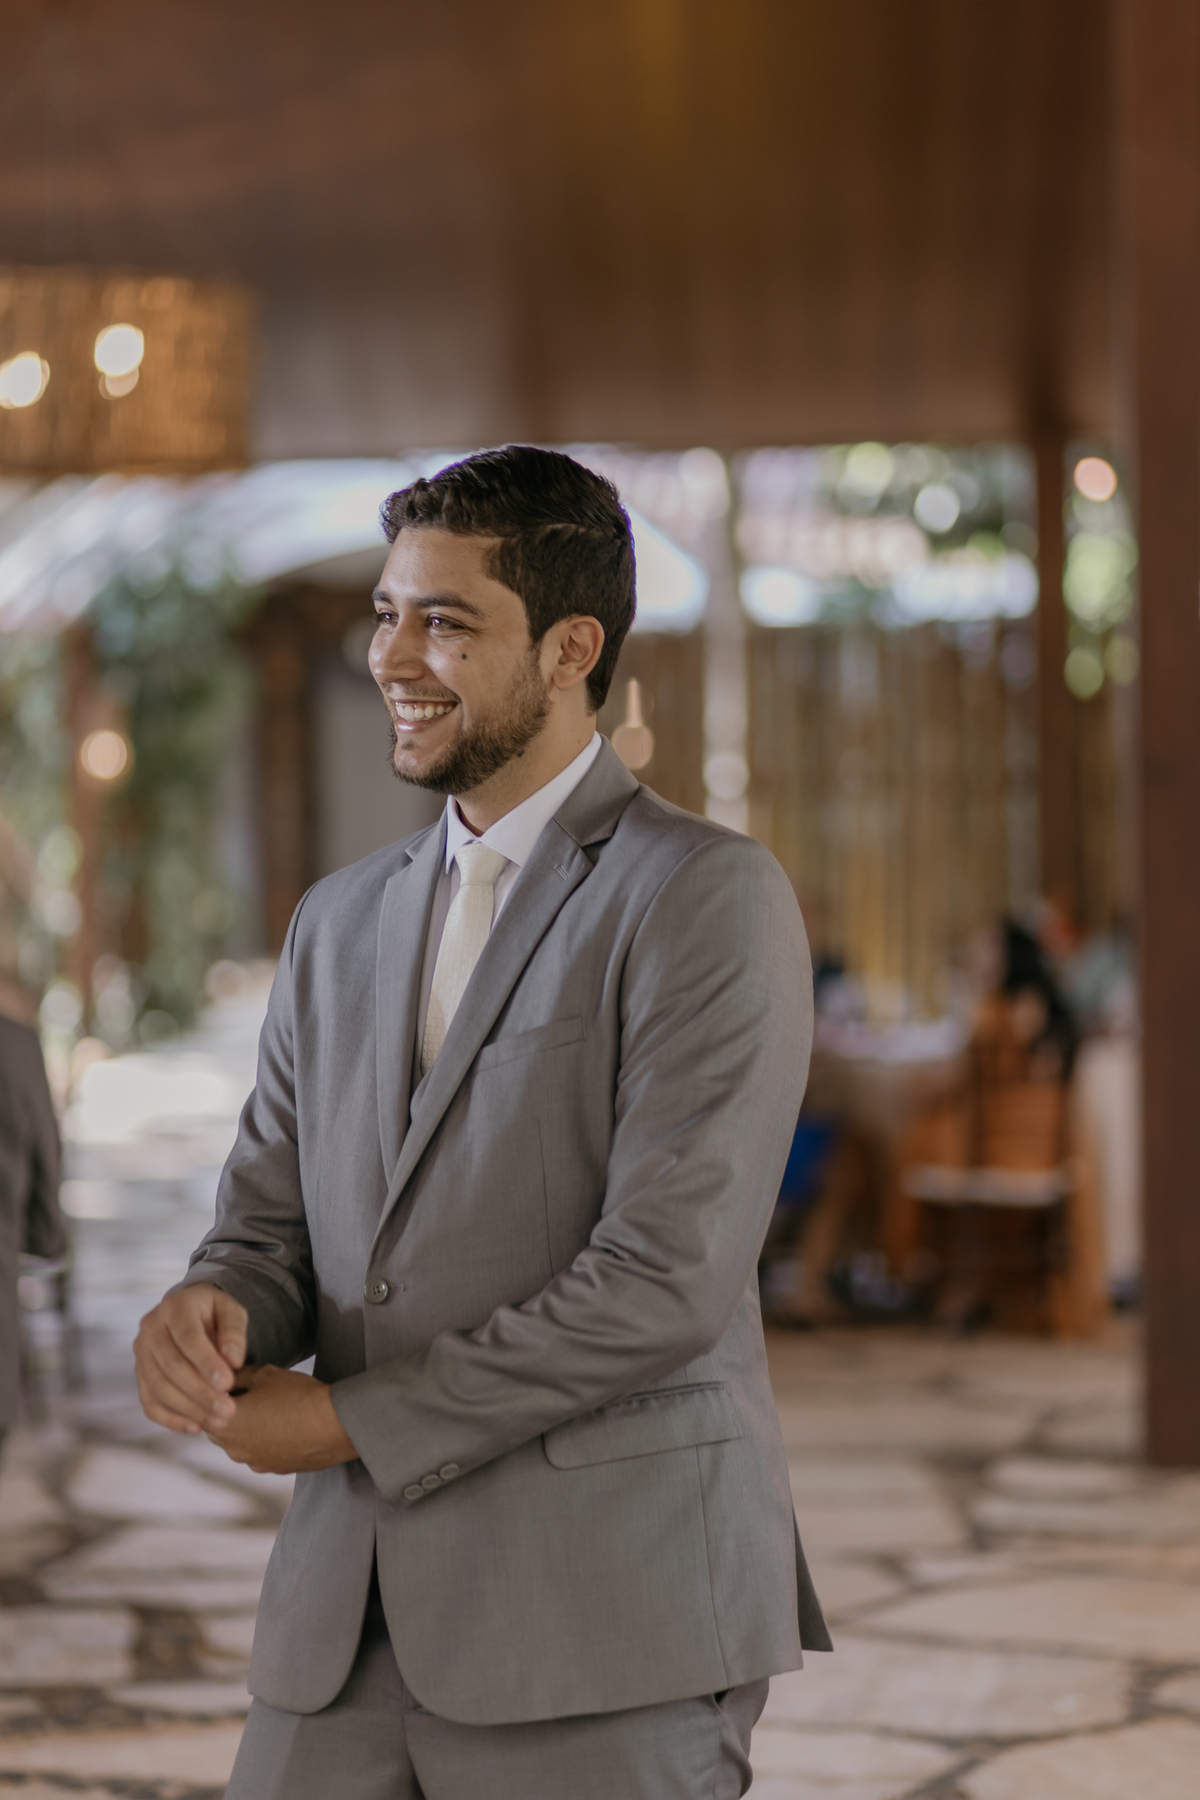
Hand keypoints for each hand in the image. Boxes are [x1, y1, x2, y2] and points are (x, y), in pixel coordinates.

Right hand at [134, 1283, 248, 1435]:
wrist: (192, 1315)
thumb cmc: (214, 1313)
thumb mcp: (231, 1311)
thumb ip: (234, 1332)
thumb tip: (233, 1360)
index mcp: (174, 1307)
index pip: (187, 1337)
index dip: (206, 1362)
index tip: (227, 1383)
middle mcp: (150, 1329)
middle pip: (171, 1366)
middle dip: (200, 1392)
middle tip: (228, 1410)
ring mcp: (141, 1354)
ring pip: (159, 1388)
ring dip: (189, 1409)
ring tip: (218, 1421)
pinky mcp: (141, 1377)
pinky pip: (150, 1403)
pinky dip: (171, 1419)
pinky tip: (196, 1427)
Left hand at [205, 1364, 358, 1474]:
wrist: (334, 1425)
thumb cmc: (298, 1396)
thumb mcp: (263, 1374)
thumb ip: (236, 1376)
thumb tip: (223, 1376)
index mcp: (224, 1423)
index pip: (203, 1407)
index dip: (214, 1392)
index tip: (228, 1381)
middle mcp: (232, 1449)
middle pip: (218, 1427)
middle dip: (228, 1411)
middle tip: (250, 1392)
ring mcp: (252, 1462)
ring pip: (239, 1441)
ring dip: (247, 1427)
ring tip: (271, 1408)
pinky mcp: (271, 1470)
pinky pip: (258, 1452)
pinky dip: (264, 1440)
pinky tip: (283, 1424)